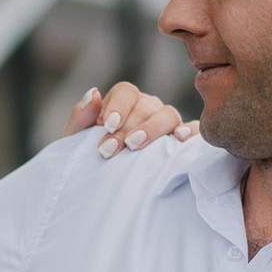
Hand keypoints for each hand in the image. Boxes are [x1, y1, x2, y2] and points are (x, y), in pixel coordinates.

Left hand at [62, 81, 195, 158]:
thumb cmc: (91, 154)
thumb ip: (81, 116)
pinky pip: (193, 130)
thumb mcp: (78, 137)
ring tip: (136, 145)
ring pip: (169, 115)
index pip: (126, 91)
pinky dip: (190, 131)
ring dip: (153, 129)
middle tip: (110, 149)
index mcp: (123, 102)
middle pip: (146, 106)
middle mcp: (147, 107)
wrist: (101, 179)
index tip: (108, 126)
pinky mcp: (180, 141)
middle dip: (127, 127)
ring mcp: (166, 122)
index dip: (118, 106)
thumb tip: (94, 93)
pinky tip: (180, 138)